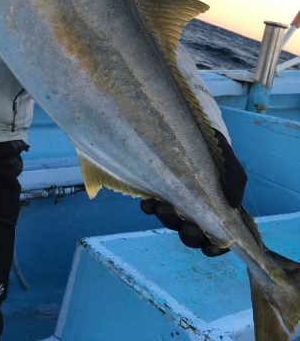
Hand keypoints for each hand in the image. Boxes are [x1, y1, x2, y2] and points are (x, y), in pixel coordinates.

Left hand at [140, 130, 246, 256]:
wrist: (196, 133)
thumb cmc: (218, 157)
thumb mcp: (231, 167)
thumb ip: (235, 183)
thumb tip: (233, 203)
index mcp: (215, 214)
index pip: (217, 240)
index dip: (215, 248)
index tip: (211, 246)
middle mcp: (194, 214)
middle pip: (190, 235)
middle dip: (188, 234)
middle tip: (186, 225)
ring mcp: (175, 205)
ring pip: (170, 222)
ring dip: (166, 219)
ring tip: (163, 207)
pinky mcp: (159, 193)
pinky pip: (151, 207)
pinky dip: (149, 208)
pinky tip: (148, 203)